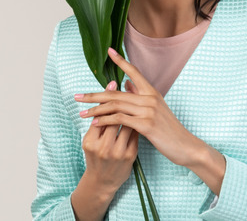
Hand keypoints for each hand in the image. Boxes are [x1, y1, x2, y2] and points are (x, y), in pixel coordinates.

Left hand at [76, 48, 201, 167]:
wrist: (185, 145)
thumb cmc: (169, 129)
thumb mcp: (156, 108)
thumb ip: (141, 94)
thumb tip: (127, 83)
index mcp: (152, 91)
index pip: (134, 71)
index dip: (121, 60)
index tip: (109, 51)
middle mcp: (150, 97)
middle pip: (116, 92)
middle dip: (94, 94)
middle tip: (76, 96)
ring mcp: (148, 110)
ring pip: (115, 105)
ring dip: (95, 109)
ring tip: (81, 112)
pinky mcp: (146, 124)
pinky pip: (120, 119)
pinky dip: (105, 120)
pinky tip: (95, 123)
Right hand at [78, 80, 138, 196]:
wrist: (103, 182)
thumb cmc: (96, 156)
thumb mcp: (90, 139)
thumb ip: (97, 120)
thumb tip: (104, 98)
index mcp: (91, 141)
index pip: (100, 115)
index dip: (107, 98)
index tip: (113, 84)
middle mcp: (104, 147)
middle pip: (114, 117)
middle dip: (119, 100)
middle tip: (123, 85)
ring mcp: (119, 152)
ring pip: (127, 123)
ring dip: (129, 109)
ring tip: (131, 98)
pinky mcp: (131, 156)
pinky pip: (134, 133)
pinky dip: (135, 121)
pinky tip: (136, 113)